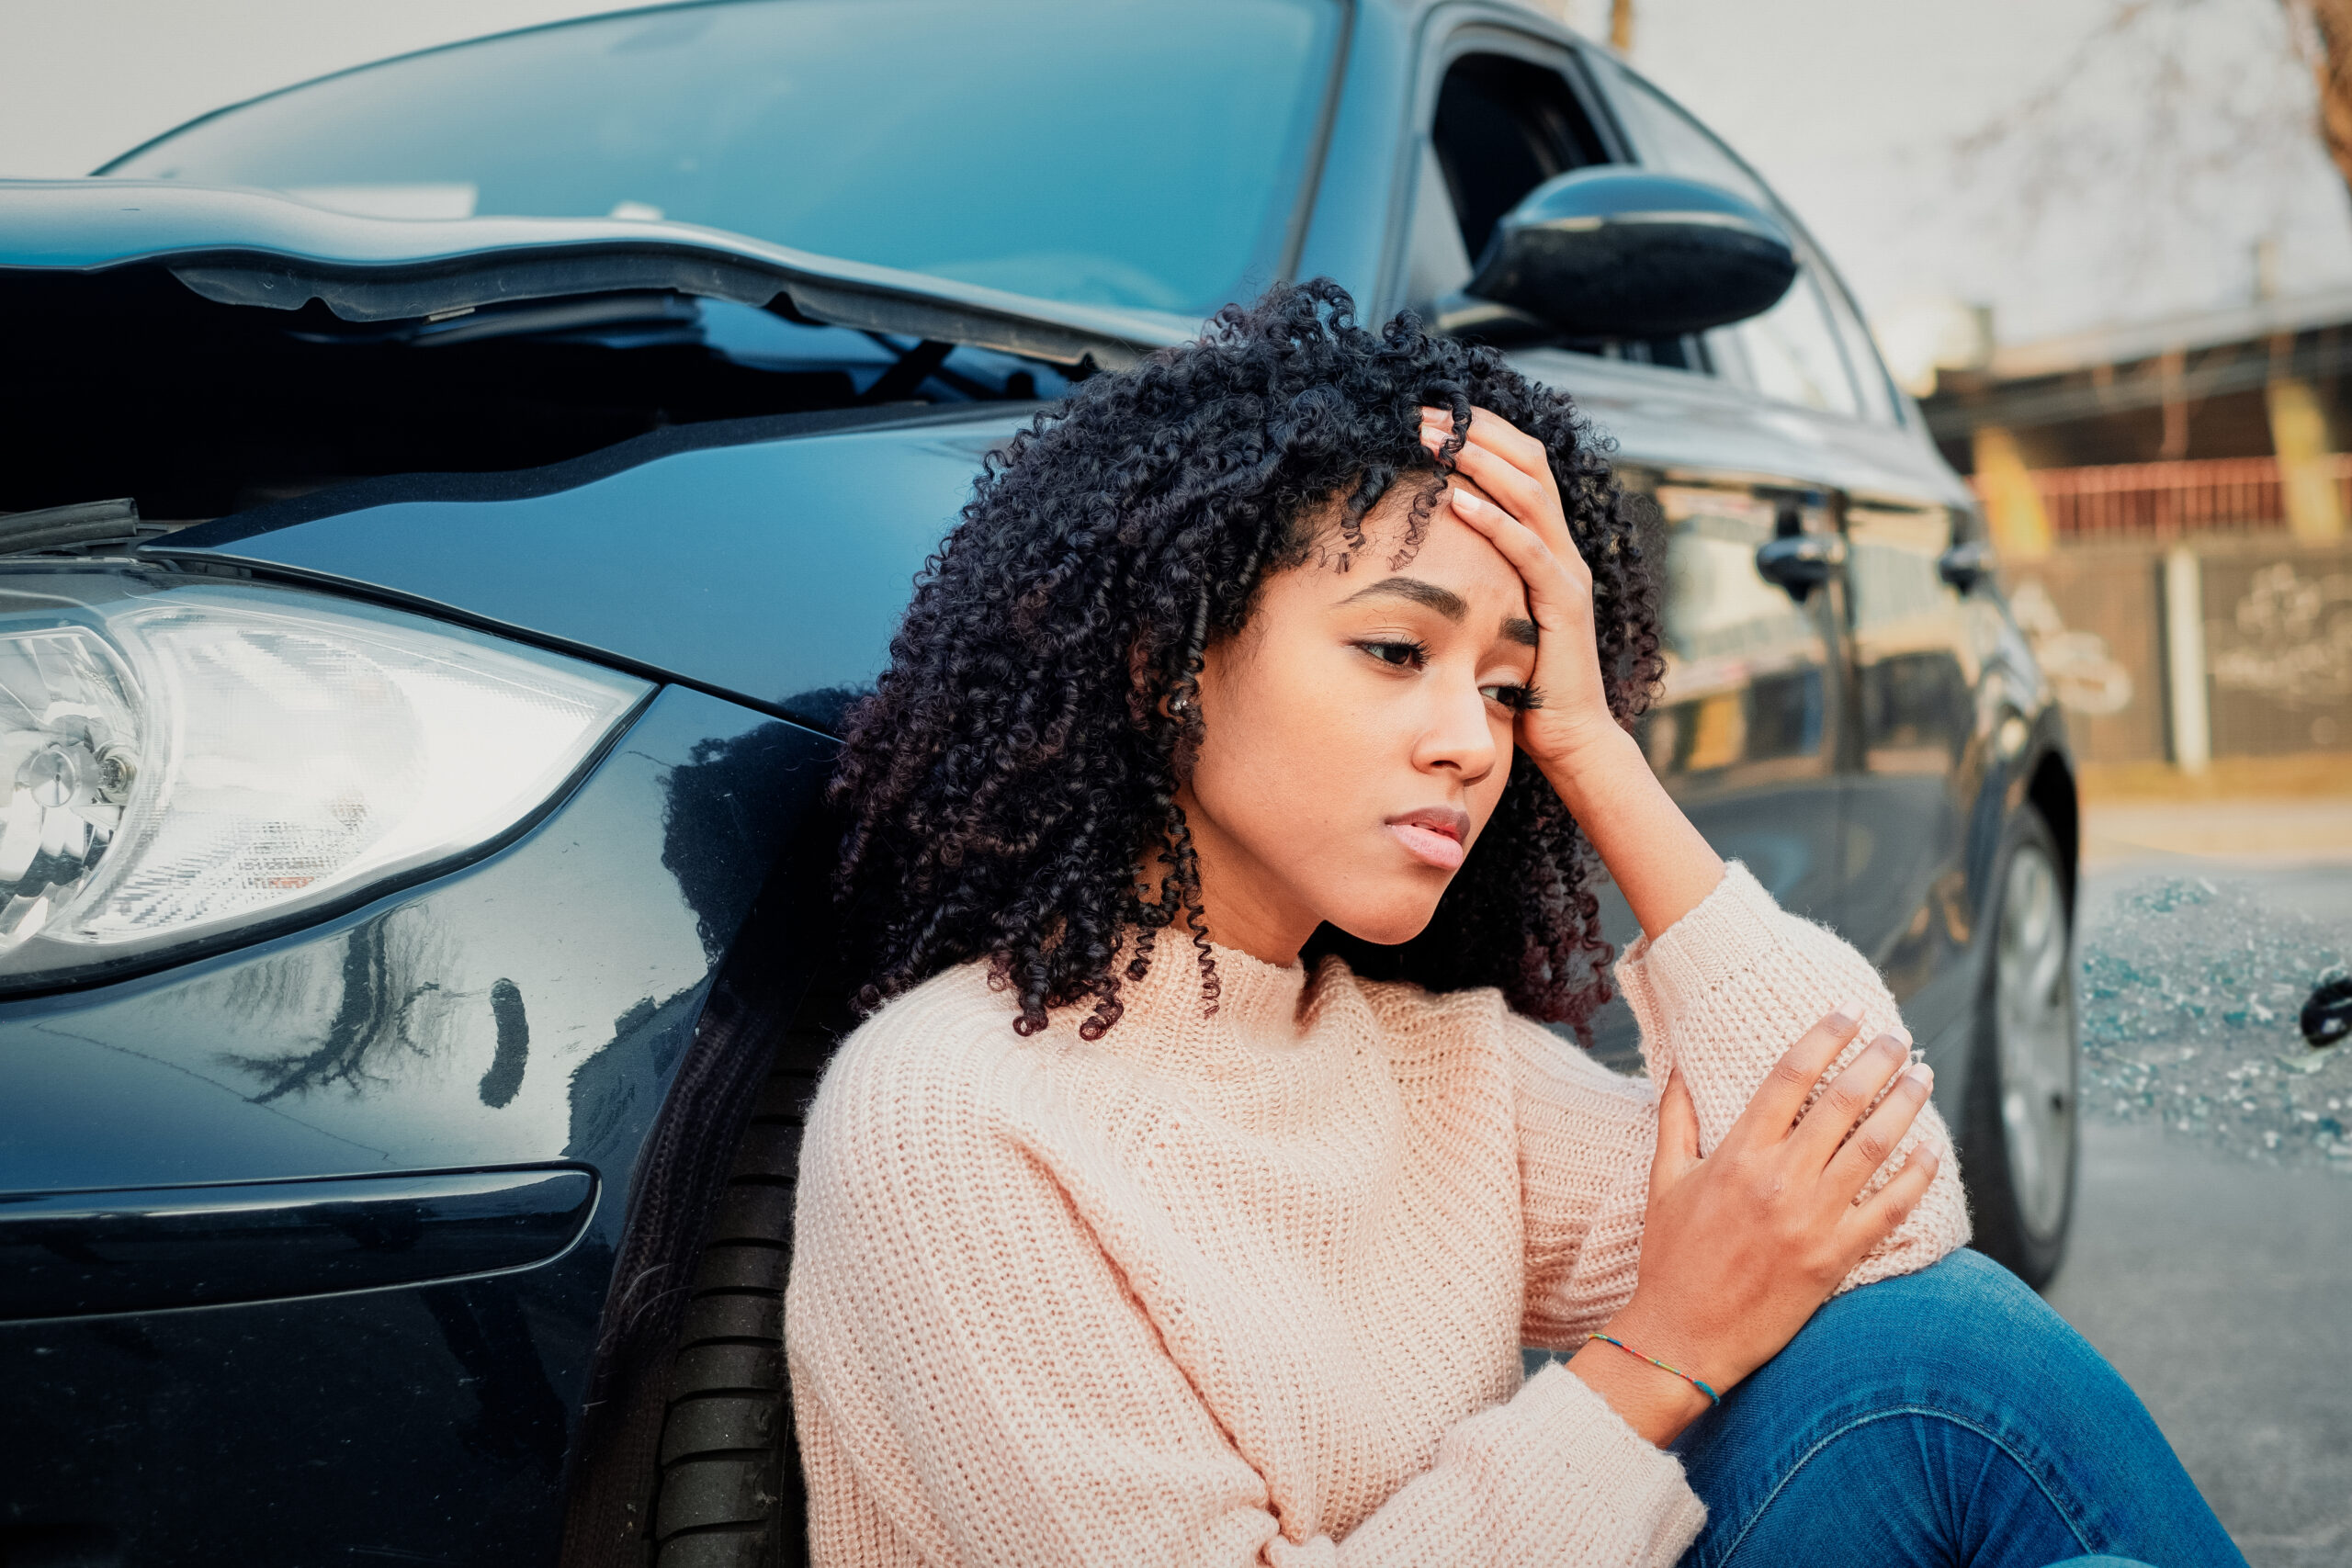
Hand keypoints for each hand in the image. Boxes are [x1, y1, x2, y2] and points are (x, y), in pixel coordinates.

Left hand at [1417, 405, 1617, 773]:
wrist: (1570, 736)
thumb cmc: (1521, 680)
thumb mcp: (1492, 613)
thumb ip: (1472, 577)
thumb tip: (1419, 549)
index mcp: (1545, 543)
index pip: (1520, 463)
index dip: (1480, 430)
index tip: (1430, 410)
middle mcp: (1562, 547)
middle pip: (1527, 461)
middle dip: (1474, 430)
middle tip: (1421, 412)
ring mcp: (1567, 573)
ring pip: (1530, 493)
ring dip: (1479, 460)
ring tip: (1435, 439)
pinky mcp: (1564, 604)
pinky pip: (1530, 551)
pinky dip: (1494, 521)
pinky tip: (1457, 500)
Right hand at [1567, 1006, 1941, 1442]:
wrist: (1684, 1336)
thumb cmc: (1669, 1258)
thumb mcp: (1663, 1182)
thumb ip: (1676, 1121)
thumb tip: (1678, 1069)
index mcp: (1737, 1154)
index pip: (1789, 1075)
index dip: (1823, 1037)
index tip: (1847, 1014)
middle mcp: (1780, 1179)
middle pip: (1842, 1101)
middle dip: (1877, 1060)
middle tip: (1898, 1037)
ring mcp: (1812, 1219)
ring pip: (1875, 1146)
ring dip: (1906, 1105)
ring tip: (1922, 1077)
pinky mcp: (1835, 1258)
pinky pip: (1890, 1209)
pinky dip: (1916, 1177)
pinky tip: (1931, 1153)